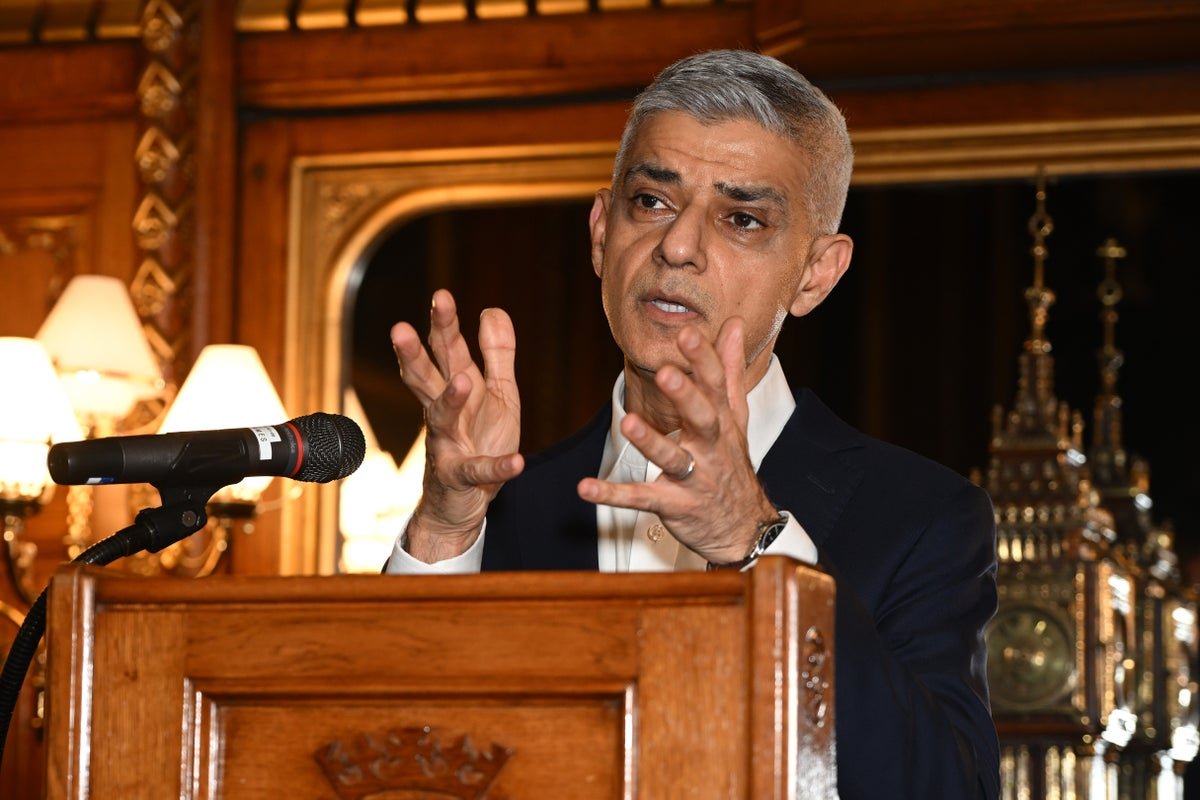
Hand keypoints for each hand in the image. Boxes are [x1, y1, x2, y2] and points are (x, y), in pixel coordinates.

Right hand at [390, 289, 522, 561]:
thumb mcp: (497, 394)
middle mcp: (444, 414)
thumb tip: (491, 309)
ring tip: (464, 382)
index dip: (442, 324)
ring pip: (441, 419)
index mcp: (455, 388)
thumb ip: (496, 354)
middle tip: (401, 328)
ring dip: (451, 400)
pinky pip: (480, 471)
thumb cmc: (479, 441)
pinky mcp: (463, 478)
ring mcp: (449, 445)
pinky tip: (517, 462)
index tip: (441, 295)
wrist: (462, 502)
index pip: (445, 350)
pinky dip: (498, 467)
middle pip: (427, 378)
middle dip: (416, 353)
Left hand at [577, 318, 777, 564]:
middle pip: (702, 419)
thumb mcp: (736, 417)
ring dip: (650, 441)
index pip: (715, 386)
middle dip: (686, 396)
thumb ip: (729, 370)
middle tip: (667, 373)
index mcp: (722, 423)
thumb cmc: (732, 464)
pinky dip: (613, 494)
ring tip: (627, 423)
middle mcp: (711, 448)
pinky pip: (642, 498)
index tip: (687, 333)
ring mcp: (694, 479)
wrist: (743, 528)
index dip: (703, 360)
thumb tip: (732, 324)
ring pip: (672, 458)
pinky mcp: (673, 505)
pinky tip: (585, 487)